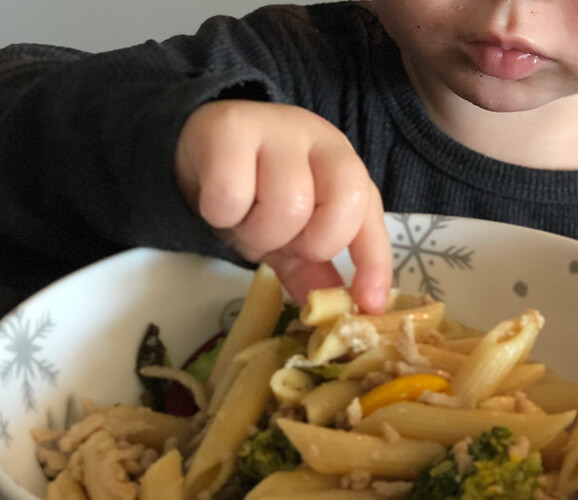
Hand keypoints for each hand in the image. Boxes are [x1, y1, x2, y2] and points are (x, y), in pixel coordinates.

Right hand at [175, 100, 390, 313]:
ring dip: (258, 233)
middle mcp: (322, 141)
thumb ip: (315, 269)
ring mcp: (279, 129)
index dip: (374, 263)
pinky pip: (232, 195)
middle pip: (337, 210)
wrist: (203, 147)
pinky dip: (222, 215)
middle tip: (277, 238)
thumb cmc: (258, 191)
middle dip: (306, 243)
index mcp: (345, 167)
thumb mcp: (292, 234)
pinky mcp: (231, 128)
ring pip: (286, 206)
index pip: (370, 216)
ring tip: (244, 220)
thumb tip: (337, 312)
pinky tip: (218, 203)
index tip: (368, 305)